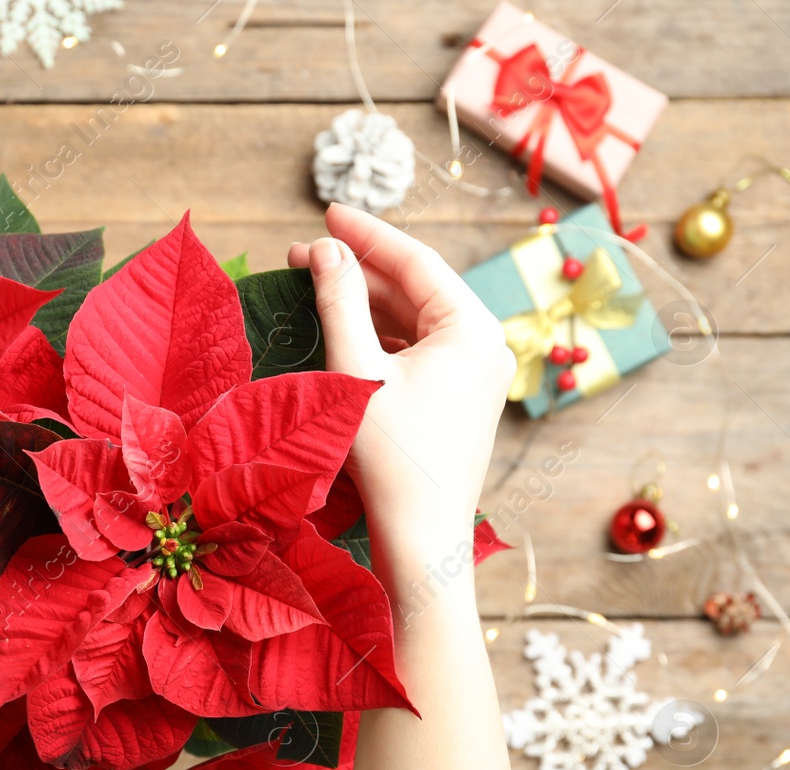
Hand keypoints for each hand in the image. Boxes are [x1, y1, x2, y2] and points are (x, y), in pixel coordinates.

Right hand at [289, 204, 514, 571]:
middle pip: (415, 290)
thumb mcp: (357, 370)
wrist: (421, 537)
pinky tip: (341, 333)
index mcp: (473, 330)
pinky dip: (379, 339)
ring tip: (314, 289)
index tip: (326, 213)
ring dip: (365, 305)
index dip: (366, 234)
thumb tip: (325, 250)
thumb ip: (339, 301)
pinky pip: (417, 353)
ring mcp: (476, 377)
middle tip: (304, 254)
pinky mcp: (460, 402)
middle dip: (359, 270)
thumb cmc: (391, 459)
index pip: (416, 261)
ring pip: (414, 322)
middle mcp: (485, 347)